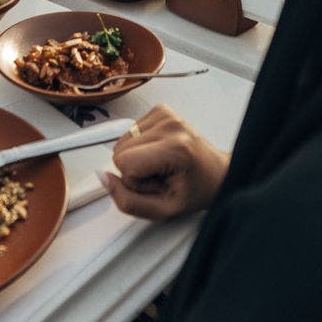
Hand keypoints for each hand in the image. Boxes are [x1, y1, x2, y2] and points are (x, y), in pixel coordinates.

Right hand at [100, 106, 229, 220]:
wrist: (217, 173)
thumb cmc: (197, 190)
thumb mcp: (163, 210)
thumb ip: (128, 201)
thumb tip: (104, 178)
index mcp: (175, 147)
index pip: (124, 163)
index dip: (135, 182)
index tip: (158, 184)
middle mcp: (170, 125)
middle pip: (119, 150)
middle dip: (135, 169)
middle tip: (160, 175)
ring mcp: (166, 114)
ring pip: (122, 140)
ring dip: (137, 157)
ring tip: (161, 165)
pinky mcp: (162, 110)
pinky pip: (131, 131)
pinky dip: (141, 145)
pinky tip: (159, 153)